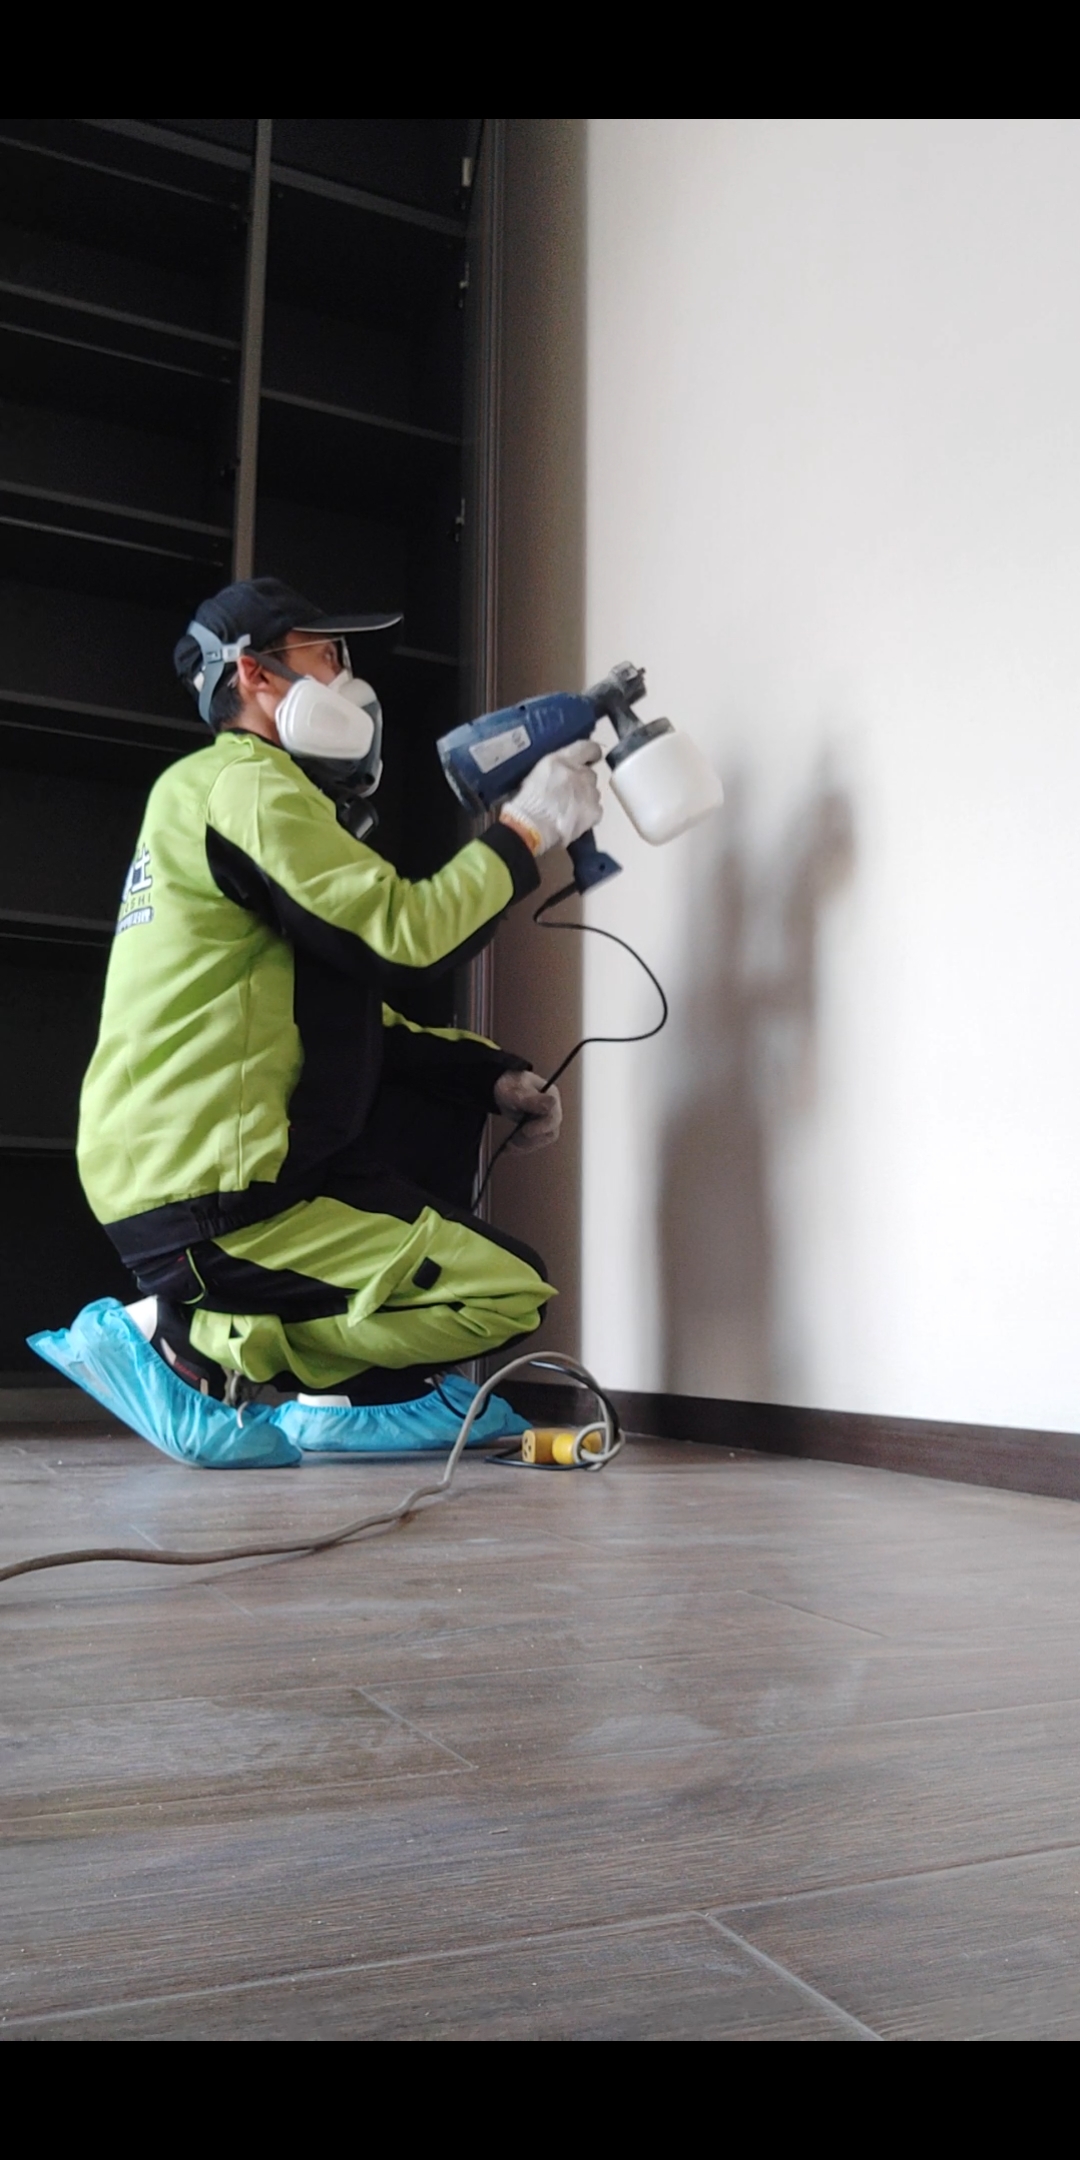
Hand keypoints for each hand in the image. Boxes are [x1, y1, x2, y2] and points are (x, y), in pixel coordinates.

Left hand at [493, 1068, 562, 1150]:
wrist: (502, 1088)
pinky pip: (536, 1143)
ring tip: (510, 1144)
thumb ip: (531, 1099)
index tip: (525, 1130)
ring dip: (526, 1146)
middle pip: (550, 1132)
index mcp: (550, 1096)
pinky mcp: (540, 1130)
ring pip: (544, 1140)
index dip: (541, 1127)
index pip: (554, 1117)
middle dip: (531, 1140)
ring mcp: (547, 1120)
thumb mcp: (516, 1092)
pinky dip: (522, 1148)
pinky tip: (509, 1148)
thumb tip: (552, 1103)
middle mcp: (552, 1110)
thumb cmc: (509, 1085)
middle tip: (513, 1141)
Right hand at [499, 740, 601, 854]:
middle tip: (569, 792)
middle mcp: (580, 773)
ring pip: (593, 793)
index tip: (591, 757)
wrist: (531, 826)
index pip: (588, 748)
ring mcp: (590, 793)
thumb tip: (559, 773)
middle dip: (582, 782)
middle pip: (589, 774)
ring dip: (585, 798)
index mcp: (562, 760)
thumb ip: (553, 770)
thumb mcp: (535, 775)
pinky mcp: (594, 812)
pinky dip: (588, 815)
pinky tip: (575, 820)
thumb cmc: (526, 802)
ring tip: (569, 810)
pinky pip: (596, 810)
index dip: (591, 753)